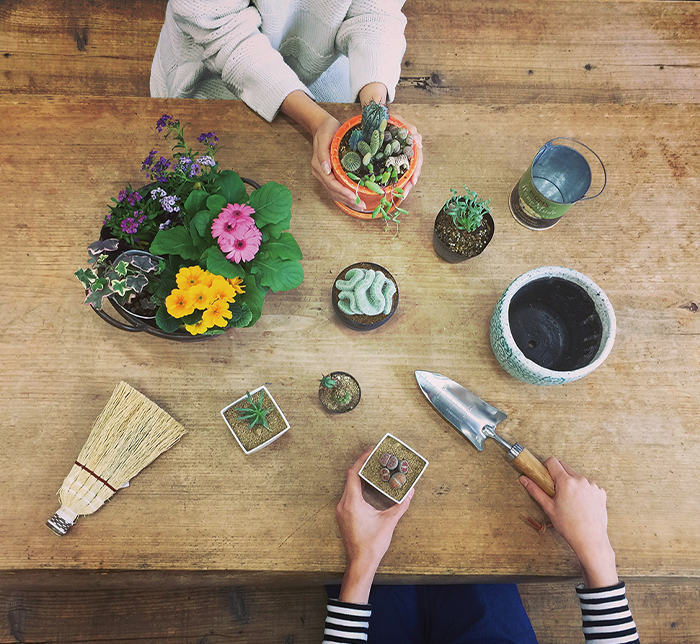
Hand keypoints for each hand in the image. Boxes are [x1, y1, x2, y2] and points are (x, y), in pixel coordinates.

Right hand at [310, 114, 363, 208]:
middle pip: (333, 192)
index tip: (354, 196)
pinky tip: (354, 199)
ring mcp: (324, 174)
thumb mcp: (324, 138)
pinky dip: (345, 195)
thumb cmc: (326, 130)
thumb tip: (326, 170)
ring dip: (347, 201)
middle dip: (348, 200)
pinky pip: (336, 188)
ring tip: (360, 205)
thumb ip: (323, 154)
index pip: (331, 184)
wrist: (322, 125)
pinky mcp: (329, 174)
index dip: (343, 192)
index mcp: (318, 166)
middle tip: (361, 205)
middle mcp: (320, 173)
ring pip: (334, 193)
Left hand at [335, 447, 413, 602]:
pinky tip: (369, 486)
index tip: (371, 450)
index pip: (354, 473)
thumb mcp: (389, 523)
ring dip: (360, 476)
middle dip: (363, 465)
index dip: (362, 459)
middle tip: (376, 457)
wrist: (360, 564)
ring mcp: (342, 510)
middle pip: (351, 477)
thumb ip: (400, 505)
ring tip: (374, 469)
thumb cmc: (372, 545)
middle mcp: (343, 504)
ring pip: (349, 486)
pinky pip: (349, 494)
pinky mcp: (343, 515)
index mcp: (352, 502)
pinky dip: (358, 486)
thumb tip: (410, 492)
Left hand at [390, 113, 422, 200]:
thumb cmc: (391, 120)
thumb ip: (409, 128)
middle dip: (409, 184)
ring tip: (399, 196)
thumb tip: (418, 141)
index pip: (417, 161)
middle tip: (404, 195)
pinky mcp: (389, 161)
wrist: (378, 119)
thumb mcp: (400, 121)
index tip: (413, 181)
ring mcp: (398, 159)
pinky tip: (391, 189)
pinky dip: (393, 181)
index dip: (415, 172)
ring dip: (402, 186)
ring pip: (403, 174)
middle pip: (411, 171)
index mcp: (411, 147)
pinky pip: (393, 173)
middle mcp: (407, 155)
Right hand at [520, 458, 617, 587]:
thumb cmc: (569, 527)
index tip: (544, 474)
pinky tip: (581, 504)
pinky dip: (583, 491)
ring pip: (577, 477)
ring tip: (569, 501)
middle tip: (555, 490)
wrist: (590, 540)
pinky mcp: (600, 493)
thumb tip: (524, 479)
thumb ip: (535, 490)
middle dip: (558, 475)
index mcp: (566, 482)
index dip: (546, 466)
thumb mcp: (548, 508)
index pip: (553, 462)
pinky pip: (588, 485)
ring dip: (571, 483)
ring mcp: (592, 486)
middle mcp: (581, 480)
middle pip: (565, 467)